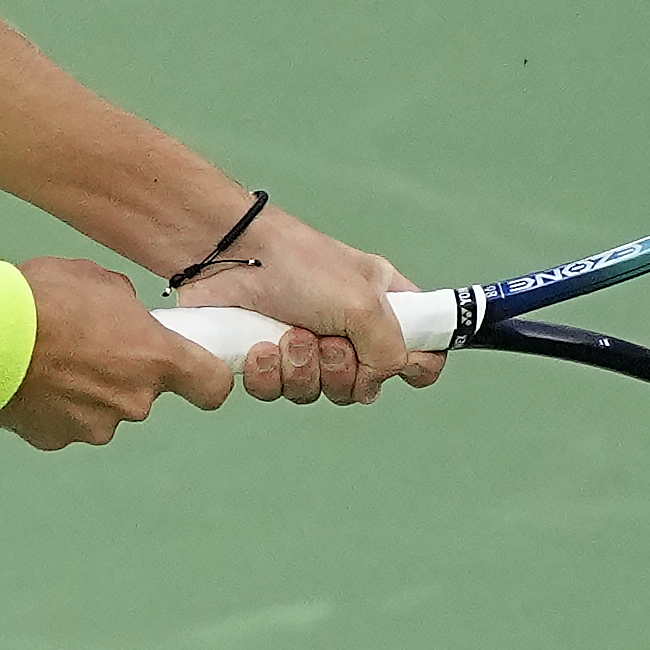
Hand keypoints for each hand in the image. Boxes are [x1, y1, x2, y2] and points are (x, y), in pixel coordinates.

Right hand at [0, 254, 228, 449]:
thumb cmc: (43, 298)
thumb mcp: (99, 282)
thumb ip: (126, 308)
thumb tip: (123, 319)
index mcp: (156, 359)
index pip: (212, 386)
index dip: (207, 380)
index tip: (198, 375)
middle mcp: (134, 401)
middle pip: (143, 394)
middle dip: (121, 374)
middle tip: (86, 345)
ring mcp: (93, 426)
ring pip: (100, 409)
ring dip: (84, 391)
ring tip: (48, 360)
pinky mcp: (54, 439)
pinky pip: (62, 423)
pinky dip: (51, 406)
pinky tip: (28, 378)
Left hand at [163, 209, 443, 402]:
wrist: (227, 257)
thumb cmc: (300, 265)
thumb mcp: (363, 301)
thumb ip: (389, 348)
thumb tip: (375, 383)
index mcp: (383, 305)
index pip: (422, 349)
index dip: (416, 366)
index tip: (399, 363)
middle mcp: (348, 328)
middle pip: (363, 385)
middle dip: (341, 370)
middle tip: (326, 339)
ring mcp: (305, 346)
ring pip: (317, 392)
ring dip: (302, 369)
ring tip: (289, 335)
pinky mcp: (265, 359)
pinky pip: (276, 392)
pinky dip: (268, 374)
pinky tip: (259, 347)